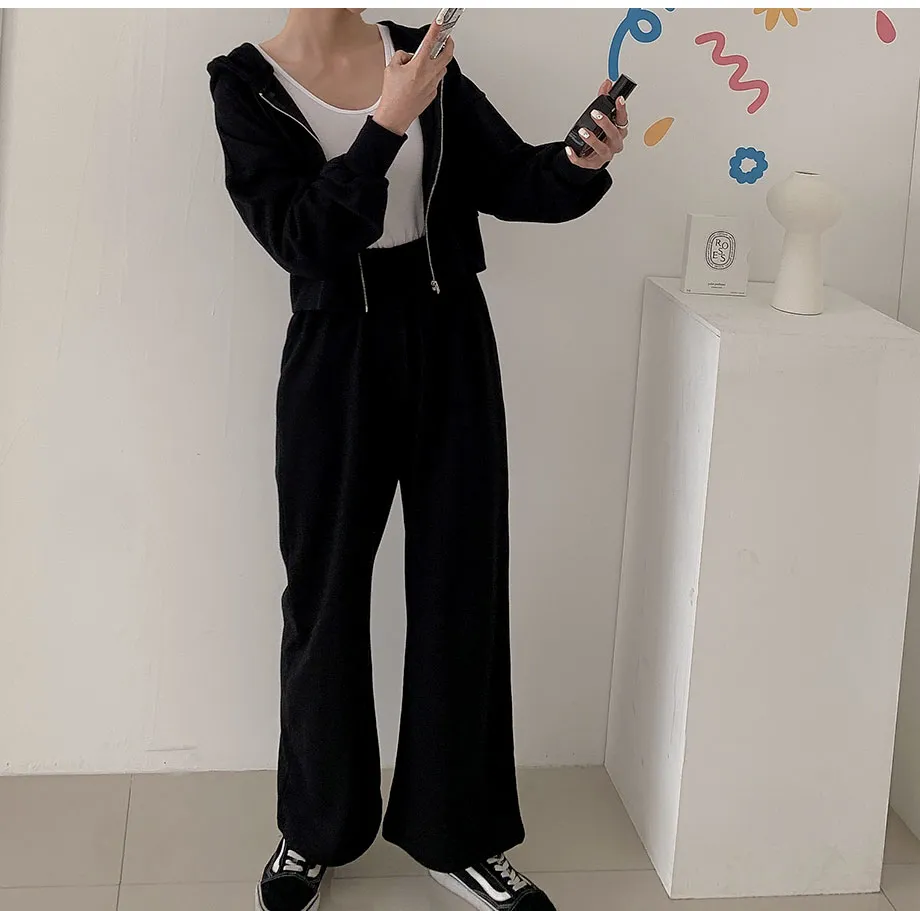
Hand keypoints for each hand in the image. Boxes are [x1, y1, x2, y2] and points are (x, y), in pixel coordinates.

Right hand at [373, 21, 453, 135]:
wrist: (395, 115)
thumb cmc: (393, 95)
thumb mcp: (391, 68)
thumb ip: (401, 55)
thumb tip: (407, 56)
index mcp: (420, 65)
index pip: (430, 41)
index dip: (436, 29)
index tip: (440, 23)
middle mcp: (430, 74)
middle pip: (447, 55)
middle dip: (449, 44)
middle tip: (447, 39)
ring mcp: (433, 85)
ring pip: (442, 68)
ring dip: (440, 61)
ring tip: (432, 59)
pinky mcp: (433, 94)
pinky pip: (436, 80)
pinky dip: (432, 75)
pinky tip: (422, 78)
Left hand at [565, 78, 628, 169]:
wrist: (594, 156)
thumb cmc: (601, 135)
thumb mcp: (602, 116)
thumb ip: (603, 99)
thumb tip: (607, 83)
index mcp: (619, 131)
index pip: (623, 120)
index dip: (621, 110)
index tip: (618, 99)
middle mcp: (615, 144)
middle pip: (614, 134)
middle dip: (605, 123)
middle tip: (595, 114)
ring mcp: (605, 155)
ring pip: (601, 149)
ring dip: (592, 140)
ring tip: (583, 131)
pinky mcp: (593, 164)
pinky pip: (585, 162)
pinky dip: (576, 157)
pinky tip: (569, 149)